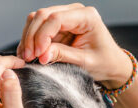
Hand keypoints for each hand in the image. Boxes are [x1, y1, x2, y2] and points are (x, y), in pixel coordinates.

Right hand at [17, 4, 132, 87]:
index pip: (56, 19)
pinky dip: (30, 40)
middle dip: (32, 37)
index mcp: (87, 16)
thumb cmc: (104, 62)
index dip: (42, 36)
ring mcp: (65, 17)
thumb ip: (63, 55)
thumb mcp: (85, 62)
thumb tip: (41, 55)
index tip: (37, 54)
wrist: (111, 64)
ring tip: (26, 57)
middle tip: (28, 57)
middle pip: (43, 15)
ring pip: (37, 20)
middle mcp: (75, 12)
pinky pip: (38, 28)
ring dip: (29, 38)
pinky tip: (28, 54)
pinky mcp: (58, 26)